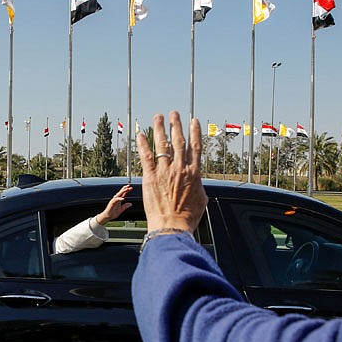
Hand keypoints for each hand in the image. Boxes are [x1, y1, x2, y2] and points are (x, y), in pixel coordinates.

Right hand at [95, 184, 133, 224]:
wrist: (108, 217)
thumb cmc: (113, 213)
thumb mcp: (121, 209)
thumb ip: (125, 206)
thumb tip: (131, 204)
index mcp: (118, 200)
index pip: (123, 194)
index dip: (126, 190)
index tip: (131, 188)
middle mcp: (116, 199)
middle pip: (120, 192)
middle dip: (125, 189)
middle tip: (129, 186)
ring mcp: (113, 201)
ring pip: (118, 194)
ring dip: (122, 191)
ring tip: (127, 189)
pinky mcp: (111, 203)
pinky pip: (116, 200)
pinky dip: (119, 199)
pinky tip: (123, 198)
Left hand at [136, 110, 207, 232]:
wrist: (172, 227)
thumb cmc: (187, 218)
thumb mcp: (201, 200)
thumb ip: (198, 187)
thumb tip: (198, 182)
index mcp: (193, 173)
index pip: (195, 147)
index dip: (194, 132)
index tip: (193, 121)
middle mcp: (180, 168)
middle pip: (178, 141)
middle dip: (176, 125)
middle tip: (174, 114)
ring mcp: (164, 171)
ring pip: (162, 145)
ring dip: (160, 129)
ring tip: (158, 117)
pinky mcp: (150, 177)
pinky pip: (146, 157)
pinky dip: (143, 144)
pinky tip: (141, 134)